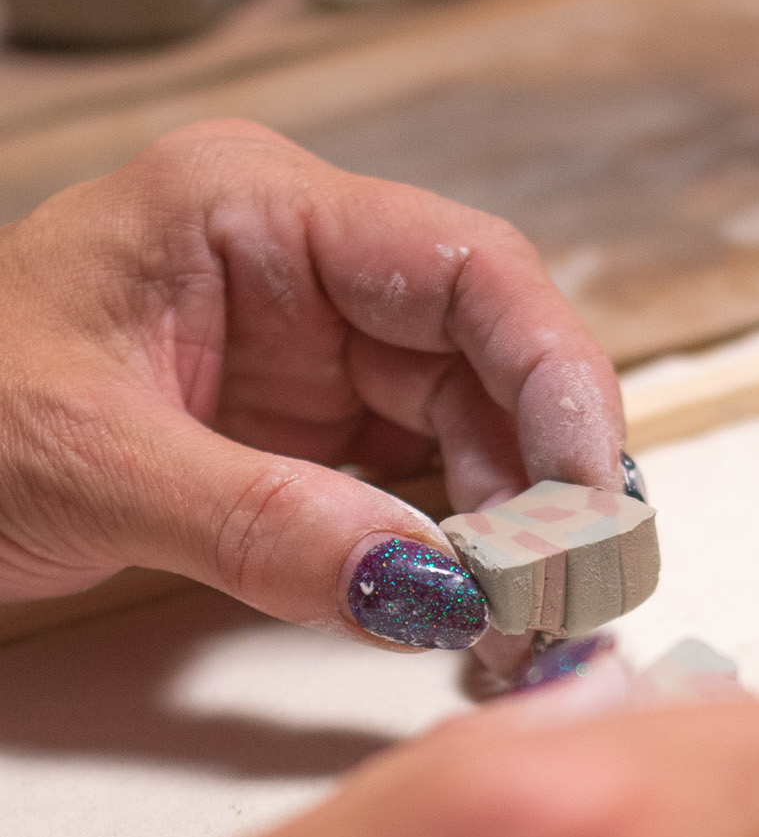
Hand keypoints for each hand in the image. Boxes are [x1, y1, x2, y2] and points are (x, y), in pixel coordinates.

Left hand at [0, 118, 622, 648]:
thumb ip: (261, 525)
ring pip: (477, 432)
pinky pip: (427, 486)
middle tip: (569, 597)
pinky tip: (479, 614)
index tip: (592, 499)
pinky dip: (463, 554)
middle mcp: (308, 270)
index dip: (555, 377)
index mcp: (252, 210)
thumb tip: (425, 591)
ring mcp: (317, 355)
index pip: (467, 268)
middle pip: (493, 359)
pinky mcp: (314, 435)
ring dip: (516, 530)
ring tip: (526, 627)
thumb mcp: (89, 467)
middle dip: (546, 480)